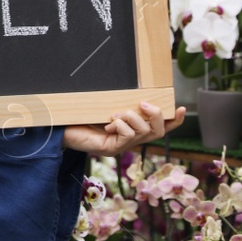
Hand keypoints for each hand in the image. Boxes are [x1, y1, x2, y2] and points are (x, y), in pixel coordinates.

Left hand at [62, 101, 185, 154]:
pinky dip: (120, 125)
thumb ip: (122, 101)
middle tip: (143, 103)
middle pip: (158, 132)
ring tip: (115, 114)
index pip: (160, 127)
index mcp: (132, 128)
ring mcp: (122, 146)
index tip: (181, 107)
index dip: (174, 120)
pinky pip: (127, 137)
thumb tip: (137, 90)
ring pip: (143, 133)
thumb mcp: (106, 104)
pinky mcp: (111, 150)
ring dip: (132, 118)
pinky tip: (108, 124)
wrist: (60, 127)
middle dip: (156, 115)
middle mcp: (130, 139)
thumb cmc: (82, 114)